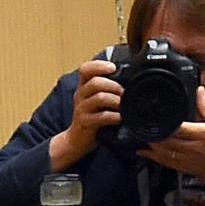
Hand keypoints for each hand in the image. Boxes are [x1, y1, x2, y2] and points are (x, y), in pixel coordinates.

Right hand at [48, 58, 121, 172]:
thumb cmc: (91, 117)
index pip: (86, 69)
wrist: (77, 140)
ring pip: (100, 97)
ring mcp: (82, 109)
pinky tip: (119, 118)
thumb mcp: (95, 99)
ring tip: (123, 106)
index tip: (113, 68)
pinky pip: (102, 116)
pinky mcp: (85, 122)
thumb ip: (105, 88)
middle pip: (96, 82)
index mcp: (83, 86)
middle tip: (124, 93)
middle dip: (114, 86)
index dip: (99, 65)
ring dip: (116, 100)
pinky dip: (114, 116)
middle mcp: (80, 95)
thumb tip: (127, 80)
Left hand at [137, 88, 204, 194]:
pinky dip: (152, 156)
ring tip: (141, 135)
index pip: (178, 128)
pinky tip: (144, 151)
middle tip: (144, 123)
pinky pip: (164, 162)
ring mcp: (186, 159)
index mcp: (202, 134)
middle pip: (167, 140)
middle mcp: (192, 147)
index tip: (155, 116)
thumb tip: (199, 91)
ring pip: (162, 152)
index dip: (165, 122)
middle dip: (154, 133)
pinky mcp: (183, 167)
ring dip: (150, 144)